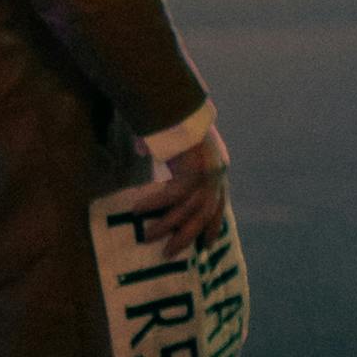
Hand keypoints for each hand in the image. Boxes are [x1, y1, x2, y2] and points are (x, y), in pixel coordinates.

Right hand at [136, 111, 233, 255]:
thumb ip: (169, 156)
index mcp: (218, 169)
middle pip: (204, 215)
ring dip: (167, 226)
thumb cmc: (177, 116)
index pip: (219, 204)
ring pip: (188, 211)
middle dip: (188, 236)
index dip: (214, 226)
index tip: (208, 244)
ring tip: (148, 237)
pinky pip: (171, 196)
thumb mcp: (177, 141)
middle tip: (171, 253)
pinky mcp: (192, 171)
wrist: (181, 103)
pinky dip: (154, 204)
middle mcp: (216, 174)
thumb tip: (142, 151)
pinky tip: (137, 211)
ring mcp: (207, 174)